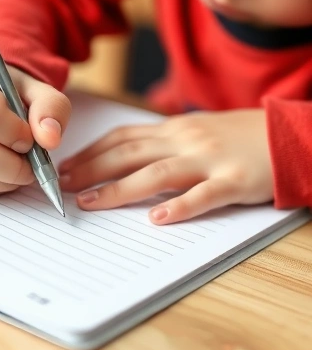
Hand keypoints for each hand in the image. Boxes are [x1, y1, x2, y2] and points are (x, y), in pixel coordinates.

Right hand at [0, 57, 70, 197]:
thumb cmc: (12, 91)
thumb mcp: (38, 89)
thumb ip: (51, 108)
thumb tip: (50, 140)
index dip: (15, 133)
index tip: (30, 138)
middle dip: (14, 165)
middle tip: (31, 161)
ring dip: (6, 180)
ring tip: (21, 166)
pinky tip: (6, 173)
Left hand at [58, 109, 273, 223]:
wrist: (286, 134)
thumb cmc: (235, 136)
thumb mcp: (193, 130)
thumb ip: (160, 141)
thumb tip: (121, 156)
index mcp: (173, 130)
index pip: (122, 138)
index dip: (91, 152)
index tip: (67, 166)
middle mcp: (184, 140)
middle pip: (129, 154)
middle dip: (92, 169)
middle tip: (64, 186)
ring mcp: (209, 159)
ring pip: (157, 173)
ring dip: (120, 188)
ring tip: (92, 202)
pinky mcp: (234, 179)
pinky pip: (204, 195)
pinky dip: (180, 207)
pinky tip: (157, 219)